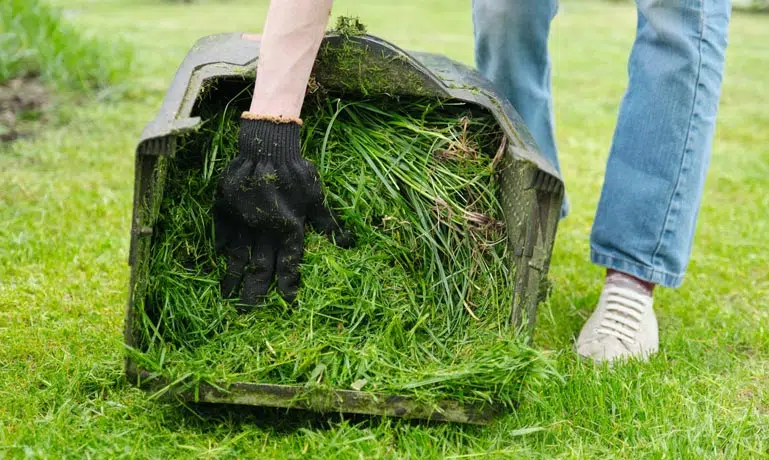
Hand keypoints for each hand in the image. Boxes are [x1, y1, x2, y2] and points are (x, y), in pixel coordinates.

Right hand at [214, 115, 350, 308]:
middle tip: (247, 312)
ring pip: (238, 256)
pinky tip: (219, 261)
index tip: (287, 302)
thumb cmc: (297, 171)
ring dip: (233, 278)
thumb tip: (347, 243)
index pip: (290, 263)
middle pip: (261, 267)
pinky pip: (223, 234)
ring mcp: (244, 221)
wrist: (267, 147)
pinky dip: (222, 248)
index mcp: (290, 228)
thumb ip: (327, 222)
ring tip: (227, 297)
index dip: (289, 283)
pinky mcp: (226, 210)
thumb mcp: (316, 196)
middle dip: (255, 291)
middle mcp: (266, 230)